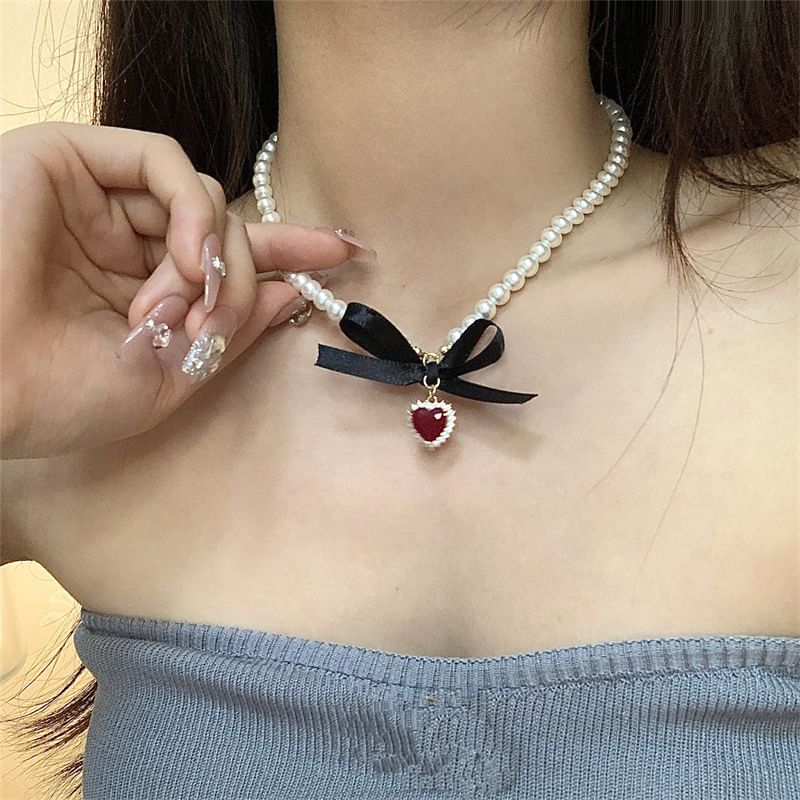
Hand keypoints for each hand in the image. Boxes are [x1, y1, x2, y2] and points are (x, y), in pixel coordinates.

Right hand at [0, 121, 361, 458]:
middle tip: (210, 318)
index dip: (291, 253)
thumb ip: (233, 326)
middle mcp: (125, 243)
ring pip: (205, 198)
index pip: (232, 259)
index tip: (347, 253)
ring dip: (212, 255)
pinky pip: (163, 157)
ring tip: (179, 303)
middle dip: (246, 273)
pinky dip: (191, 207)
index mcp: (145, 291)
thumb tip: (293, 291)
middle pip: (229, 227)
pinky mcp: (68, 161)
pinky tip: (186, 254)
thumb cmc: (61, 397)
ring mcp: (97, 202)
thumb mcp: (173, 374)